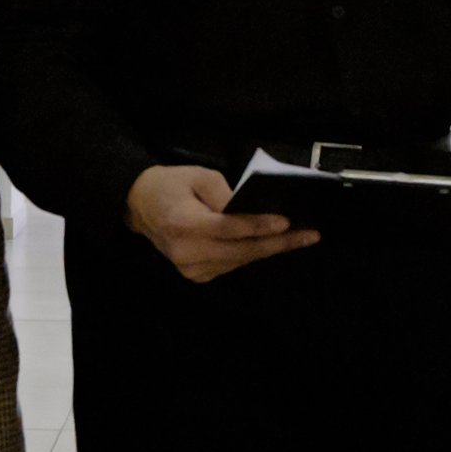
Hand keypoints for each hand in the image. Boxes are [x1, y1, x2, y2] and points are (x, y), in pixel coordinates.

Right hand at [126, 164, 320, 282]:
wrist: (141, 206)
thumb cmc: (172, 185)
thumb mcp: (198, 176)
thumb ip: (225, 192)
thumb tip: (252, 209)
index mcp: (184, 224)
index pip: (229, 228)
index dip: (259, 226)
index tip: (286, 222)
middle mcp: (187, 252)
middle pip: (241, 250)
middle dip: (278, 243)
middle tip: (309, 236)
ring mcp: (190, 268)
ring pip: (240, 260)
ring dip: (270, 249)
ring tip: (299, 239)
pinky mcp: (196, 275)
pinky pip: (232, 265)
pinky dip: (252, 254)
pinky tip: (272, 244)